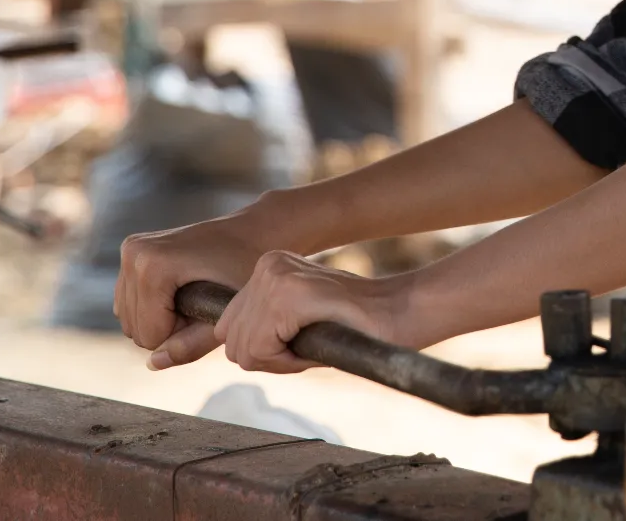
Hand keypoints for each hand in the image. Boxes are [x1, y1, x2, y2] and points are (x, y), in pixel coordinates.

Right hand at [115, 210, 275, 369]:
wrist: (256, 230)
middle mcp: (134, 253)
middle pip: (135, 328)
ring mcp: (130, 249)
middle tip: (204, 303)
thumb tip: (153, 363)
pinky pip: (129, 302)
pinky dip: (153, 307)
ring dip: (161, 319)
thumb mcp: (226, 312)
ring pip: (130, 318)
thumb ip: (191, 344)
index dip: (182, 334)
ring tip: (196, 296)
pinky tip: (182, 290)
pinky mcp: (131, 251)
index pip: (148, 335)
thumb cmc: (247, 270)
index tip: (209, 310)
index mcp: (152, 265)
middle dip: (170, 328)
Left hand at [217, 251, 412, 373]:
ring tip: (314, 341)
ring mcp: (276, 277)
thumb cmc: (352, 324)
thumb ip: (261, 323)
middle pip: (231, 339)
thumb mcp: (295, 319)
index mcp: (267, 265)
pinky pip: (260, 350)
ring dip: (277, 359)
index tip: (299, 341)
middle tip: (307, 346)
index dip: (262, 348)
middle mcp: (266, 264)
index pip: (229, 325)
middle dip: (266, 356)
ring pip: (242, 349)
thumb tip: (225, 342)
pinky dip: (286, 361)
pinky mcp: (288, 295)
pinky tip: (316, 342)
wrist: (400, 313)